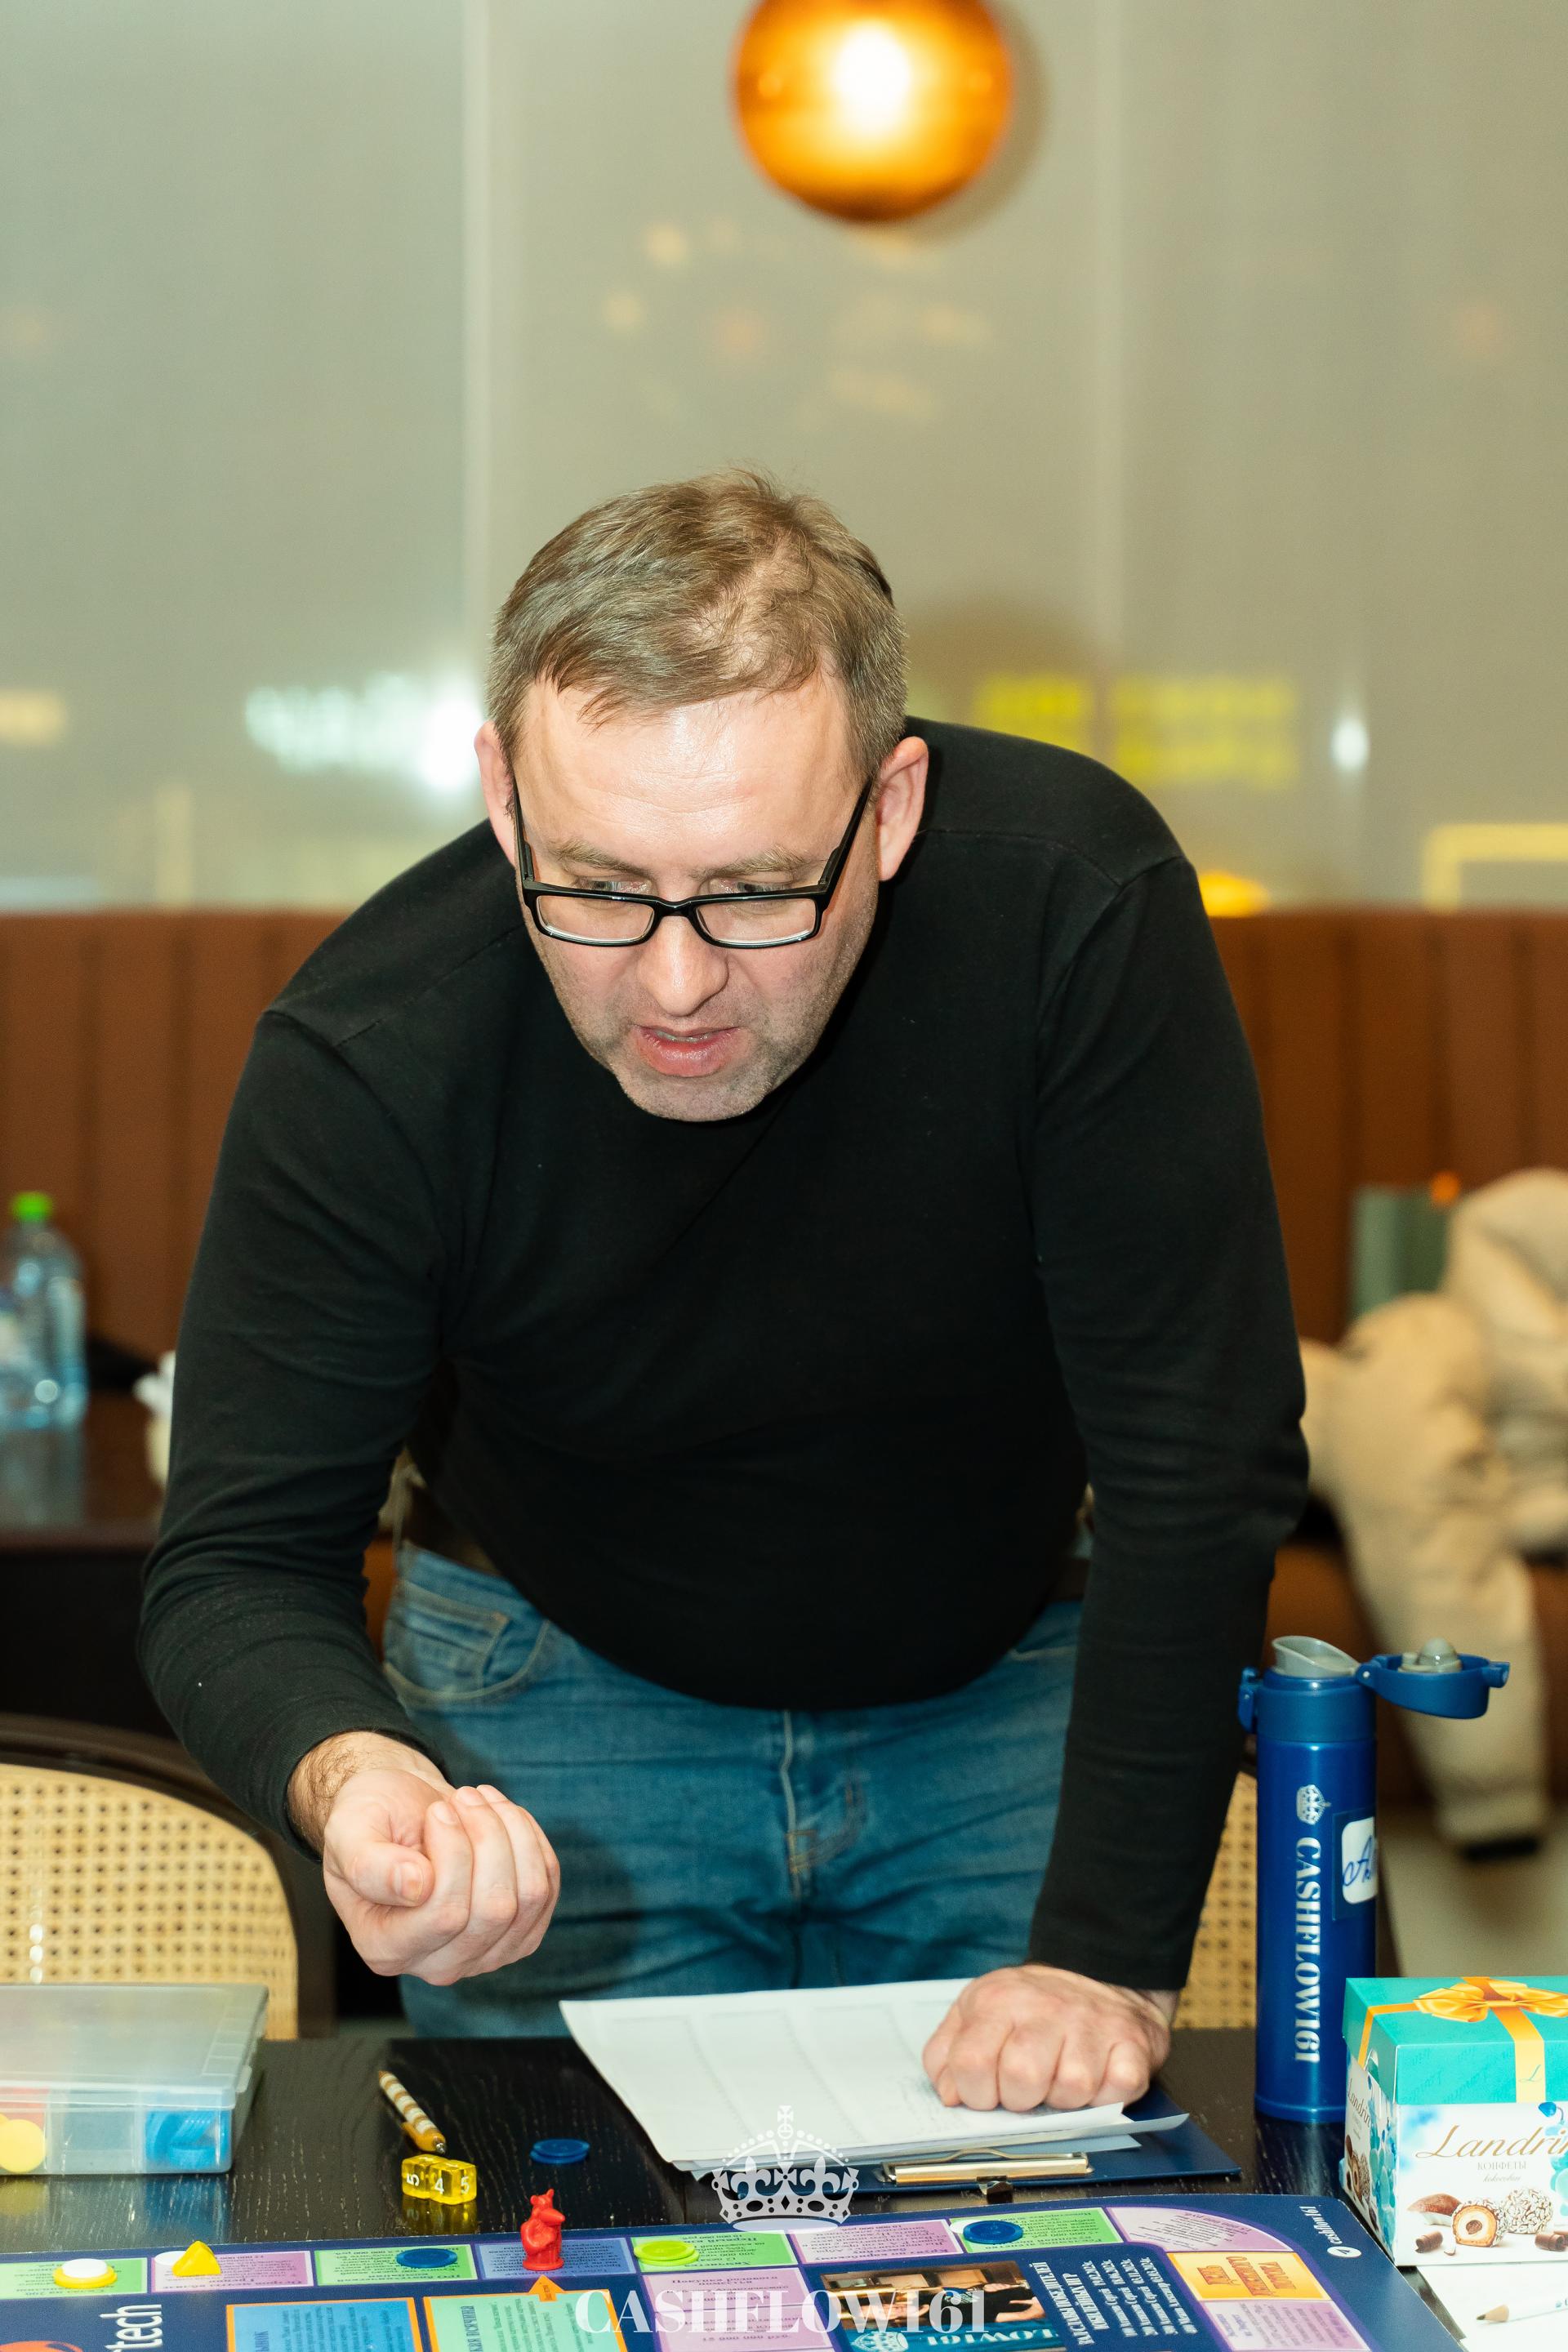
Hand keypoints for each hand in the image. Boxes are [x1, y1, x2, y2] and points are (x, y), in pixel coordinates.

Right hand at [288, 1732, 559, 1983]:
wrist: (400, 1814)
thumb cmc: (370, 1821)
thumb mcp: (349, 1832)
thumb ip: (369, 1864)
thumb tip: (415, 1888)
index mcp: (385, 1949)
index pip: (445, 1915)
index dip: (453, 1851)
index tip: (438, 1810)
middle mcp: (436, 1966)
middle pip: (494, 1910)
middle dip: (487, 1836)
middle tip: (463, 1797)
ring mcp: (482, 1956)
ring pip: (528, 1897)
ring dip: (512, 1834)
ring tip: (481, 1801)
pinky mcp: (518, 1935)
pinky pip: (546, 1888)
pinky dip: (531, 1841)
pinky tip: (503, 1816)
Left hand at [923, 1965, 1176, 2112]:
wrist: (1099, 1976)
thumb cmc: (1030, 2009)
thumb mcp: (976, 2013)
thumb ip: (947, 2053)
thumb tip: (949, 2096)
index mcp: (998, 2001)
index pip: (971, 2063)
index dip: (975, 2095)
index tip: (986, 2093)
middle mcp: (1045, 2007)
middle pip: (1021, 2077)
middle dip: (1020, 2100)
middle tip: (1026, 2089)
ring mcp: (1092, 2024)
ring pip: (1071, 2089)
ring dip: (1065, 2100)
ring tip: (1061, 2078)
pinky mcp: (1132, 2042)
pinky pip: (1118, 2089)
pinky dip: (1108, 2097)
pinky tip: (1099, 2079)